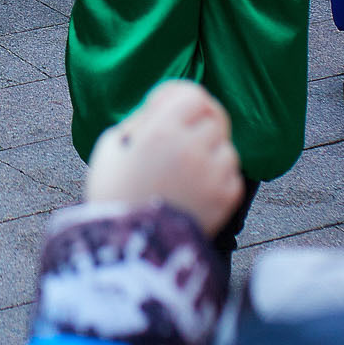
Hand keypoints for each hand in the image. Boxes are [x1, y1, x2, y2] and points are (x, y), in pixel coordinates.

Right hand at [84, 80, 243, 236]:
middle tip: (186, 134)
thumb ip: (141, 120)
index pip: (193, 95)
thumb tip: (163, 108)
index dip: (182, 97)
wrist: (128, 249)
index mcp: (161, 130)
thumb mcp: (112, 146)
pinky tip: (194, 189)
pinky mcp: (226, 199)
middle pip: (215, 117)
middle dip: (200, 122)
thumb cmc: (113, 195)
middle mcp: (192, 148)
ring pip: (226, 147)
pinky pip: (231, 175)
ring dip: (210, 152)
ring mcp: (213, 174)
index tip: (170, 106)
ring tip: (186, 169)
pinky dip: (217, 178)